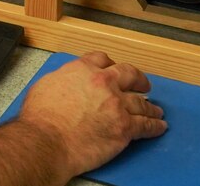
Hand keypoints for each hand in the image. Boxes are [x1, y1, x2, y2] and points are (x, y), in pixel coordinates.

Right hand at [18, 51, 166, 179]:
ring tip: (156, 109)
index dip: (111, 65)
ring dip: (151, 106)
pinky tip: (159, 126)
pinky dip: (155, 126)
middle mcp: (103, 83)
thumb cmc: (40, 118)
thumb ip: (63, 79)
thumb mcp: (46, 85)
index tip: (114, 69)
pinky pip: (146, 125)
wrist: (46, 140)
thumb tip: (67, 83)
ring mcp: (117, 105)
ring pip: (141, 102)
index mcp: (83, 69)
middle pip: (130, 75)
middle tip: (143, 85)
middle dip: (138, 80)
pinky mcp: (125, 128)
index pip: (103, 59)